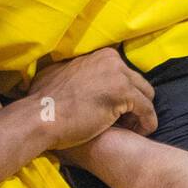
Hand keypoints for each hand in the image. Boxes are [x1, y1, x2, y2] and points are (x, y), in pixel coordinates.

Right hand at [23, 48, 156, 152]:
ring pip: (146, 95)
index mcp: (99, 55)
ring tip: (131, 128)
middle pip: (138, 83)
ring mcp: (119, 75)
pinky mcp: (123, 94)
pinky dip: (147, 123)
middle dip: (133, 102)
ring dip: (140, 113)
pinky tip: (140, 132)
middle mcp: (111, 59)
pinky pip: (147, 110)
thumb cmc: (44, 101)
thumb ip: (75, 71)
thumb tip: (72, 75)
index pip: (123, 73)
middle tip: (124, 121)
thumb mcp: (59, 73)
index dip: (121, 93)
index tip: (114, 109)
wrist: (40, 116)